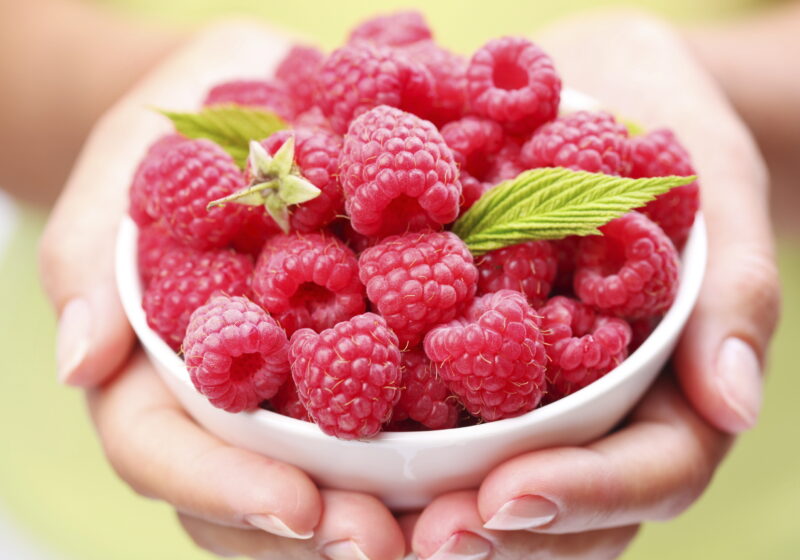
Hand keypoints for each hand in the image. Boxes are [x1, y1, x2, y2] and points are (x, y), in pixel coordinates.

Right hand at [39, 22, 405, 558]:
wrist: (251, 92)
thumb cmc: (174, 129)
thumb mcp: (120, 170)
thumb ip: (87, 259)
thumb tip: (79, 362)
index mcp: (153, 363)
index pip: (165, 450)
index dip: (224, 488)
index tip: (298, 507)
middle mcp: (225, 392)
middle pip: (249, 489)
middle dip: (313, 527)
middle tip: (384, 544)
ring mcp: (292, 381)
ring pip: (321, 474)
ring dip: (376, 509)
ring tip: (441, 525)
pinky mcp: (357, 348)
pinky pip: (387, 411)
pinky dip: (422, 445)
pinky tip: (470, 462)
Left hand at [411, 12, 779, 558]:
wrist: (590, 87)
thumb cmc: (661, 121)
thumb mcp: (712, 178)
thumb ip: (734, 287)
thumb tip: (734, 404)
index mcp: (673, 381)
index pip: (648, 469)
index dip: (584, 496)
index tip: (509, 500)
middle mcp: (600, 405)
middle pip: (567, 508)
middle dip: (499, 533)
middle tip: (425, 541)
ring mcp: (535, 391)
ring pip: (500, 488)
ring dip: (439, 514)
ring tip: (372, 526)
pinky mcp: (469, 363)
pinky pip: (441, 423)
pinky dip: (400, 453)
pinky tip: (348, 460)